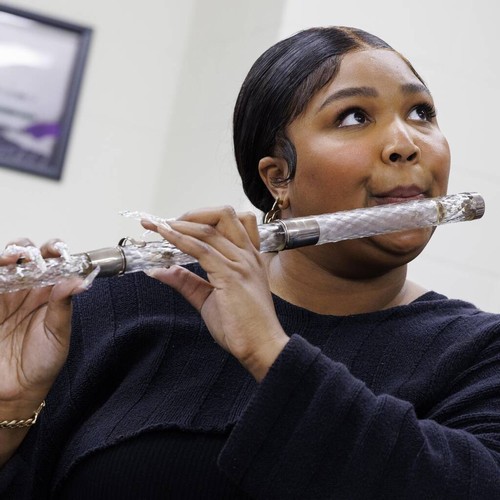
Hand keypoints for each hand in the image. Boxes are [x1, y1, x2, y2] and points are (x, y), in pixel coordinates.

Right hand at [0, 239, 86, 416]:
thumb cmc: (42, 364)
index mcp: (50, 294)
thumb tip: (77, 280)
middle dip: (28, 248)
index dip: (56, 252)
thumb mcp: (58, 334)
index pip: (54, 264)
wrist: (15, 392)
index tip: (61, 251)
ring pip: (4, 265)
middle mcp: (28, 291)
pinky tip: (1, 268)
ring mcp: (5, 297)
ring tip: (13, 257)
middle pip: (25, 257)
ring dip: (8, 255)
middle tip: (33, 255)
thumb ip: (63, 305)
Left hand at [142, 207, 288, 380]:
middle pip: (224, 214)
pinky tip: (165, 237)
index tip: (174, 222)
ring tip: (159, 226)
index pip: (230, 223)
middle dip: (192, 213)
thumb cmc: (244, 327)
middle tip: (169, 222)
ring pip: (209, 229)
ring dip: (179, 224)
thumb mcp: (209, 299)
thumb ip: (188, 282)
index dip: (201, 217)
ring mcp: (241, 263)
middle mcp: (247, 255)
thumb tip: (163, 271)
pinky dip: (180, 240)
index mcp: (248, 258)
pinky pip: (201, 249)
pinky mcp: (231, 275)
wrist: (261, 347)